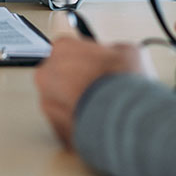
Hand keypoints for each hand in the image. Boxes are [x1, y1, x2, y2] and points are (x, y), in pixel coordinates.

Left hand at [35, 38, 152, 148]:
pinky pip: (66, 122)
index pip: (70, 49)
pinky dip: (79, 122)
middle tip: (100, 88)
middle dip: (78, 80)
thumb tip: (116, 54)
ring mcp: (48, 102)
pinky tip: (97, 123)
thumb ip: (112, 50)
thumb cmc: (123, 83)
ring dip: (77, 102)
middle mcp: (48, 73)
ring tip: (101, 108)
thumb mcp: (127, 51)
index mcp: (62, 48)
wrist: (126, 120)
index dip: (87, 59)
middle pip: (62, 74)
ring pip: (61, 99)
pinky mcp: (54, 127)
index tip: (96, 66)